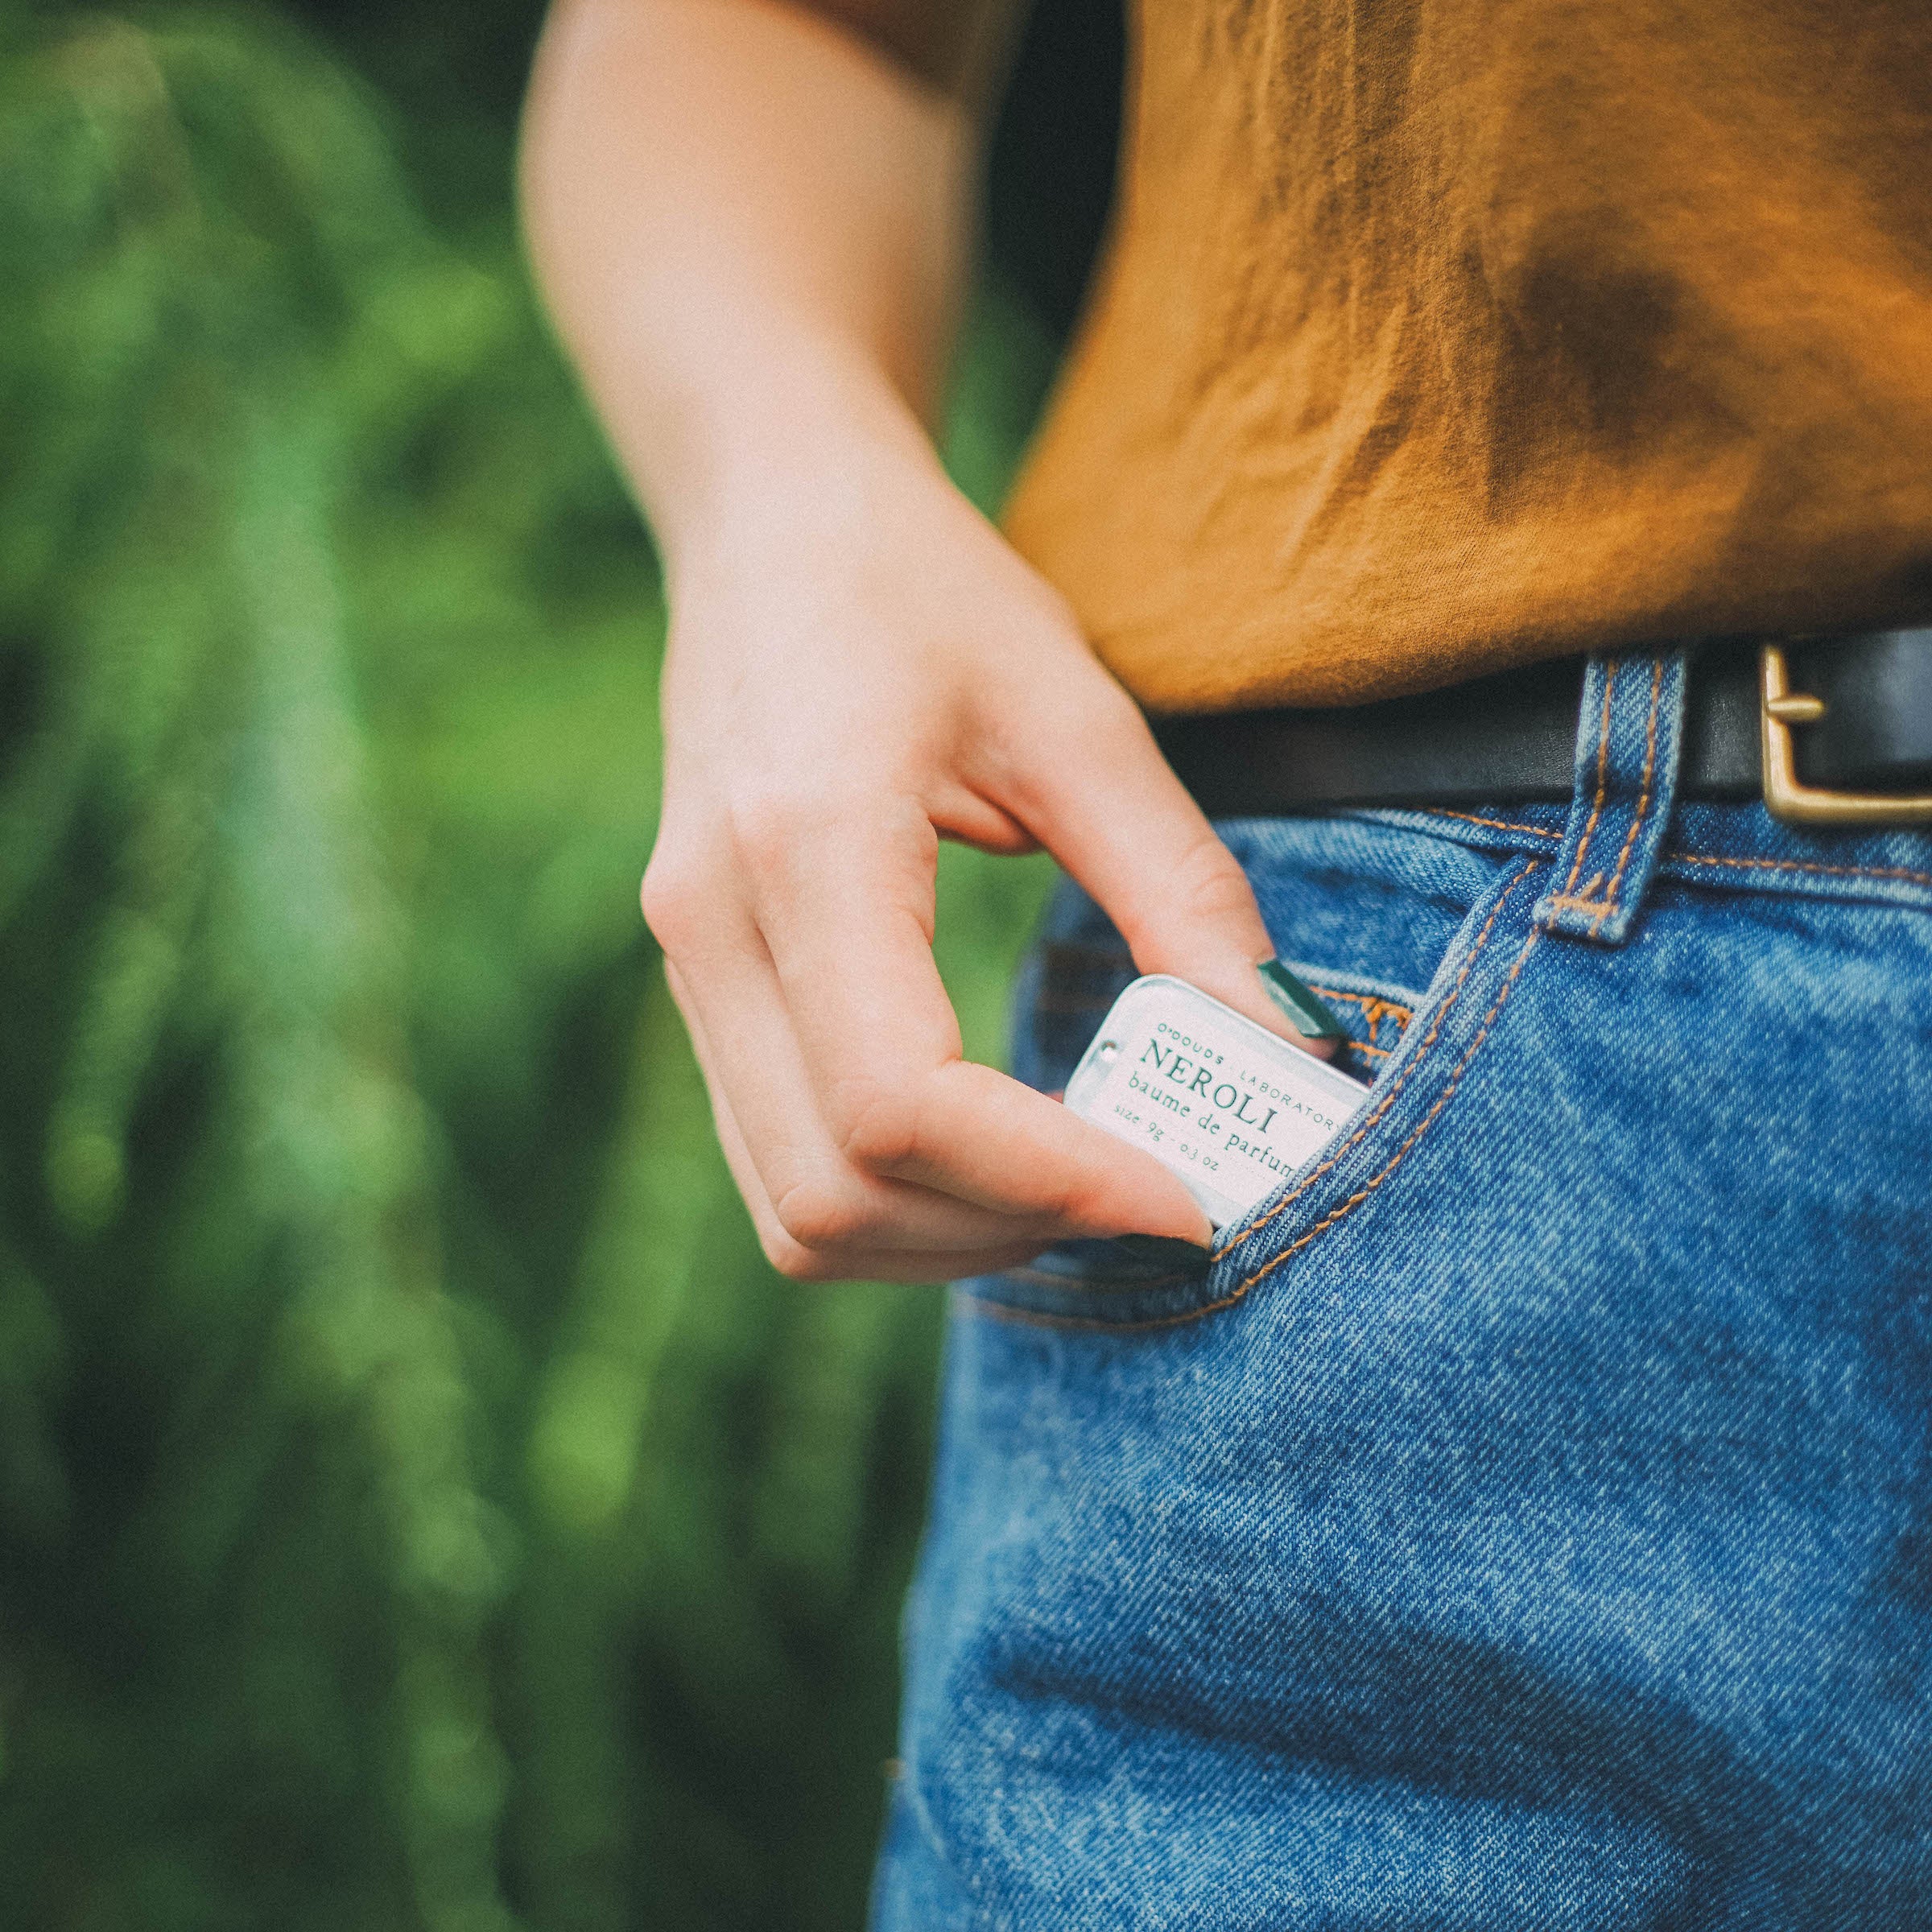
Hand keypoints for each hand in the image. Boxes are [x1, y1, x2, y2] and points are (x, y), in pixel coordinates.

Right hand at [642, 437, 1318, 1281]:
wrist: (767, 524)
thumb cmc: (924, 593)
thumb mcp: (1078, 715)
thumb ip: (1180, 888)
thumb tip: (1282, 1047)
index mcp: (806, 846)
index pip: (899, 1104)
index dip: (1055, 1181)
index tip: (1188, 1191)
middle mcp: (712, 929)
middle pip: (836, 1195)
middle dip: (1012, 1231)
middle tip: (1153, 1193)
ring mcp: (687, 968)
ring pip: (797, 1214)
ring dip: (948, 1240)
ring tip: (1080, 1186)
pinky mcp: (698, 989)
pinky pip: (778, 1166)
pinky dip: (896, 1205)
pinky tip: (996, 1157)